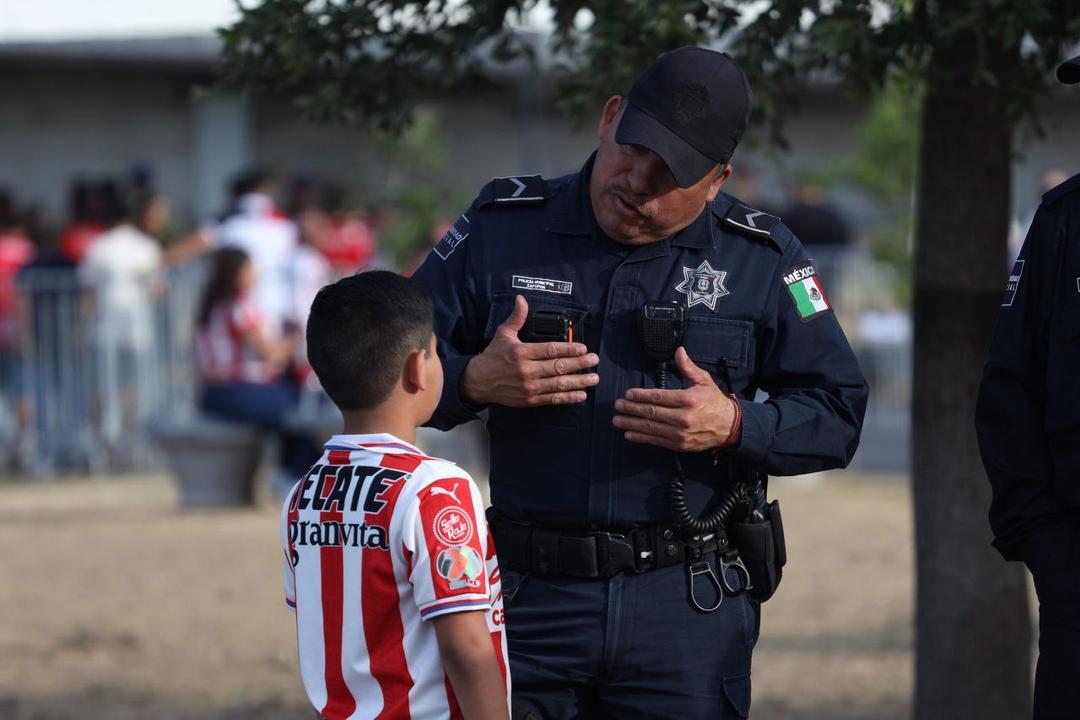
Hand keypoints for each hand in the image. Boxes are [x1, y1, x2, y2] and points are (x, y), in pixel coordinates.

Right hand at [460, 295, 599, 406]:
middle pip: (558, 367)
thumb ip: (517, 317)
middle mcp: (527, 370)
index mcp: (522, 352)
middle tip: (594, 360)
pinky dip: (568, 398)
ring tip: (593, 378)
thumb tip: (521, 299)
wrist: (478, 382)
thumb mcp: (503, 334)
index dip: (569, 349)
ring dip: (578, 381)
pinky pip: (552, 399)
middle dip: (579, 364)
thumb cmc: (493, 356)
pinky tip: (581, 395)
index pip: (550, 350)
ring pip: (558, 384)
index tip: (584, 348)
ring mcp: (529, 387)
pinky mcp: (530, 400)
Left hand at [613, 347, 737, 451]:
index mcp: (688, 399)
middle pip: (651, 412)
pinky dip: (641, 438)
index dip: (641, 395)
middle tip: (617, 406)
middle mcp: (682, 417)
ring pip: (650, 428)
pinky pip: (656, 440)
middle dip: (631, 409)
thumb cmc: (714, 401)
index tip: (628, 393)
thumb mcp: (704, 381)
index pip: (658, 397)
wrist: (729, 427)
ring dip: (631, 424)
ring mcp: (680, 433)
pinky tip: (629, 434)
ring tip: (617, 420)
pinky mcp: (679, 445)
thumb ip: (688, 367)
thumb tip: (679, 351)